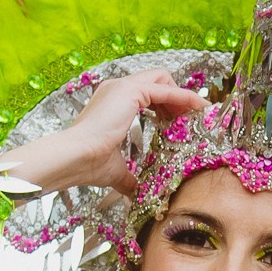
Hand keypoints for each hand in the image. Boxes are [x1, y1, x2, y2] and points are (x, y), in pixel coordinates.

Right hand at [0, 71, 208, 195]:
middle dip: (177, 98)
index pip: (147, 94)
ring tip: (198, 113)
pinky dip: (184, 97)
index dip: (167, 106)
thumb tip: (137, 191)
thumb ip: (128, 177)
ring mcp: (122, 87)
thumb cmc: (88, 164)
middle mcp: (116, 89)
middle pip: (157, 81)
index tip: (181, 122)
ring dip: (183, 95)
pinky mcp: (130, 91)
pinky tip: (196, 109)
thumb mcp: (115, 170)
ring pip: (163, 79)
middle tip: (192, 118)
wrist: (73, 158)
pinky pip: (166, 89)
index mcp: (111, 103)